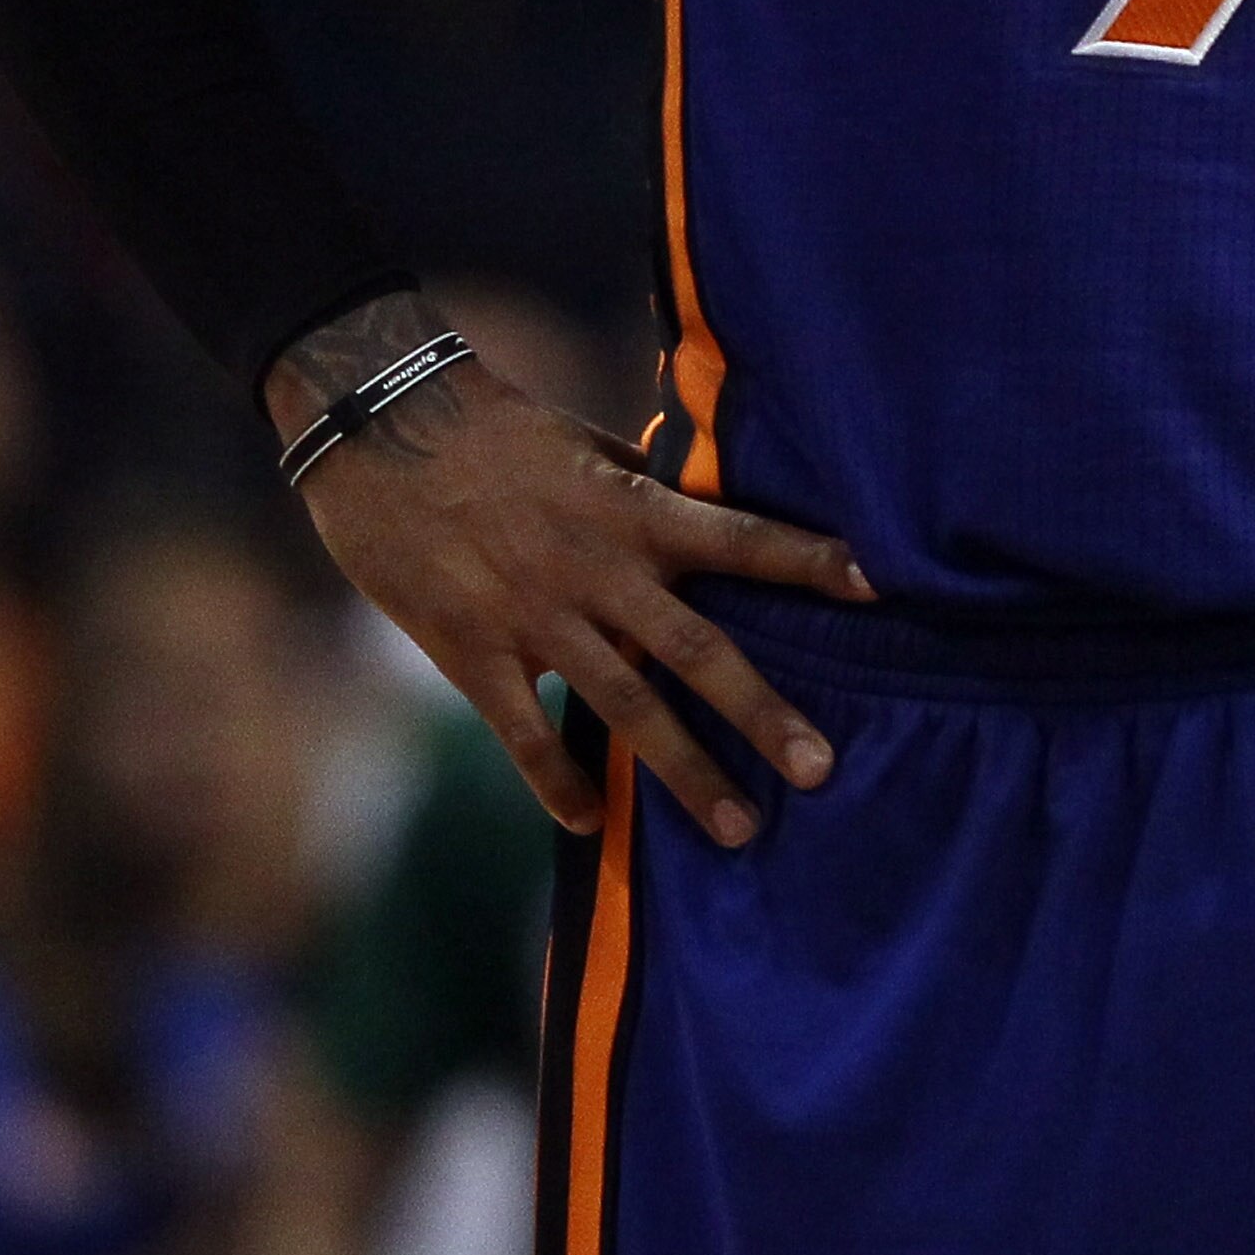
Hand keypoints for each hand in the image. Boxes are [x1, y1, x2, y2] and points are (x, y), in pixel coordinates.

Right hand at [267, 291, 872, 844]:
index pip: (738, 535)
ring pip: (625, 708)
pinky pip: (524, 733)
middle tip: (822, 767)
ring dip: (686, 772)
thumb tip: (698, 500)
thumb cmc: (489, 426)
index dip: (807, 560)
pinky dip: (558, 783)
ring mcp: (535, 617)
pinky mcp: (472, 651)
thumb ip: (640, 486)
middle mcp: (595, 569)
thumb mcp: (582, 443)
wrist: (379, 428)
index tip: (876, 586)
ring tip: (740, 828)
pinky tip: (589, 825)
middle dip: (761, 712)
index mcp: (629, 508)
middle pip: (696, 650)